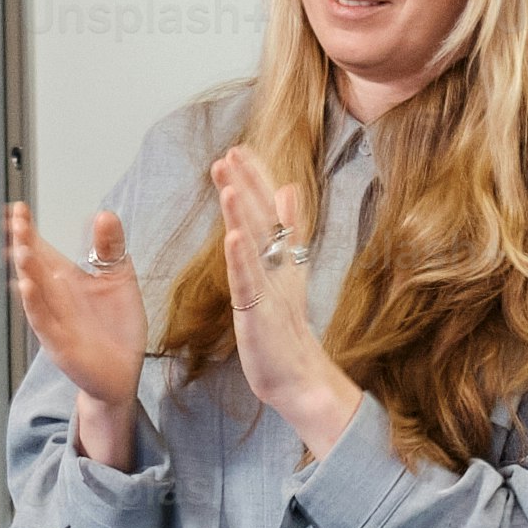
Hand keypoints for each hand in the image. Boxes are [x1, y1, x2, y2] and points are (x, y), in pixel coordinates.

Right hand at [1, 197, 145, 421]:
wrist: (122, 373)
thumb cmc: (117, 328)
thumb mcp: (119, 280)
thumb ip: (110, 248)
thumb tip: (104, 214)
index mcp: (65, 280)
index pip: (42, 250)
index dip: (29, 231)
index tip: (18, 208)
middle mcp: (54, 297)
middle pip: (33, 265)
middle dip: (23, 242)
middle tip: (16, 218)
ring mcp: (54, 320)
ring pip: (34, 292)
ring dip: (26, 270)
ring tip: (21, 248)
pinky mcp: (59, 344)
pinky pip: (42, 321)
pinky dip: (34, 305)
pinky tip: (27, 286)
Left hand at [208, 147, 354, 454]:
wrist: (298, 378)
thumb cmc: (286, 329)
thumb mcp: (287, 273)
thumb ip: (288, 231)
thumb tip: (289, 188)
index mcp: (283, 259)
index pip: (271, 212)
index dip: (257, 180)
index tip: (239, 150)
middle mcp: (279, 269)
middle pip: (264, 220)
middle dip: (248, 185)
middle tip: (231, 153)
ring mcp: (270, 291)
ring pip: (256, 246)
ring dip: (243, 212)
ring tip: (229, 183)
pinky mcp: (259, 315)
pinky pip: (249, 283)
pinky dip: (241, 259)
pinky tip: (231, 236)